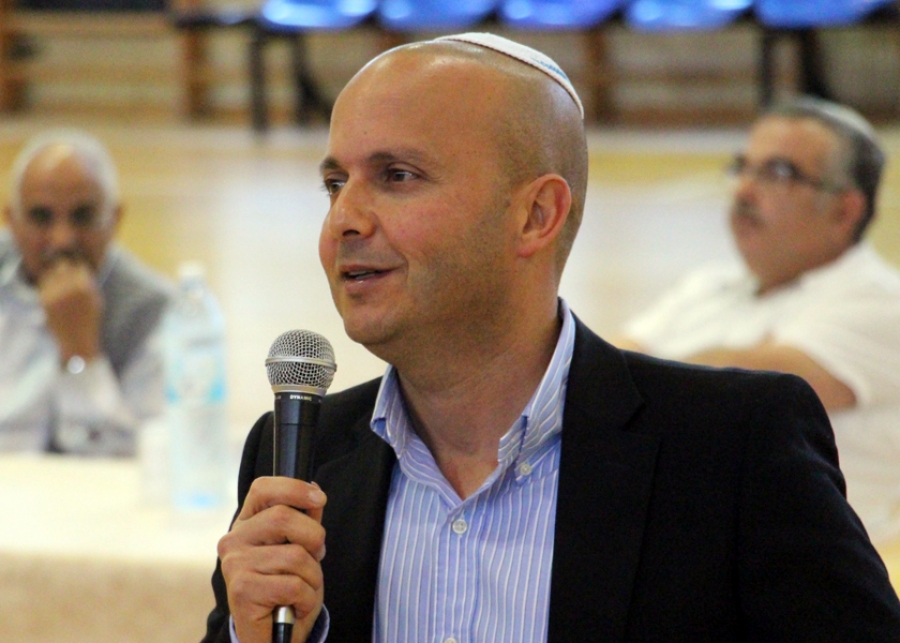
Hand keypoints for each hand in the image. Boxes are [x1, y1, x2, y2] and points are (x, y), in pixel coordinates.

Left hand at [38, 257, 103, 362]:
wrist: (77, 339)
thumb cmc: (89, 319)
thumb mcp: (95, 299)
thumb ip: (87, 282)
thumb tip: (79, 265)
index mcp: (85, 286)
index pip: (77, 264)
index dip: (76, 267)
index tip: (75, 273)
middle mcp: (70, 287)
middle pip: (61, 265)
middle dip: (63, 269)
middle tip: (64, 277)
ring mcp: (55, 293)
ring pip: (49, 274)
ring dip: (53, 277)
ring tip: (58, 287)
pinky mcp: (44, 300)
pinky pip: (43, 285)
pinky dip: (47, 287)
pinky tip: (53, 296)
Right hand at [218, 477, 327, 642]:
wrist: (272, 637)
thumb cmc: (286, 591)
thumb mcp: (301, 550)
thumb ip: (306, 521)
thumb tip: (315, 491)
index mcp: (246, 525)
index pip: (263, 488)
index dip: (294, 488)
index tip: (318, 498)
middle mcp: (233, 540)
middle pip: (285, 517)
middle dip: (314, 539)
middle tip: (314, 559)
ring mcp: (235, 565)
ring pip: (296, 555)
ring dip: (312, 578)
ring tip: (301, 590)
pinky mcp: (242, 591)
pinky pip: (294, 585)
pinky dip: (306, 599)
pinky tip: (294, 607)